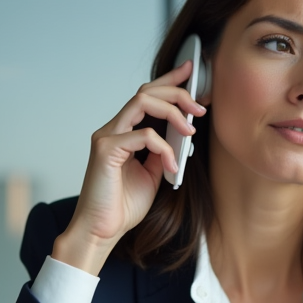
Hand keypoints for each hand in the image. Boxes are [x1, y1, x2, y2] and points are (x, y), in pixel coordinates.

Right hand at [52, 61, 204, 275]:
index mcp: (123, 132)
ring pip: (142, 102)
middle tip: (200, 106)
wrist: (101, 231)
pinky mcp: (106, 150)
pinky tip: (172, 165)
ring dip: (173, 111)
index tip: (191, 71)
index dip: (168, 80)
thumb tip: (182, 134)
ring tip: (191, 129)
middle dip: (177, 91)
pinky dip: (165, 147)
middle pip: (145, 91)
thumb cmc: (122, 206)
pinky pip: (143, 135)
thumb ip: (162, 151)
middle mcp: (113, 129)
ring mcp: (107, 137)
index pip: (146, 96)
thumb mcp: (152, 173)